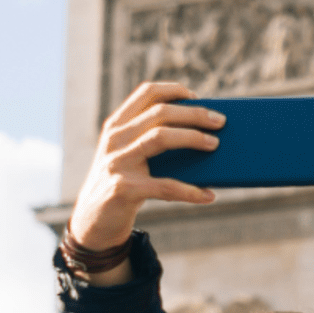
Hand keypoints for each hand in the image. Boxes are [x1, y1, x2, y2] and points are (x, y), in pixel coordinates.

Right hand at [68, 82, 223, 282]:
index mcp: (116, 125)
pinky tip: (208, 195)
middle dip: (194, 114)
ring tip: (215, 144)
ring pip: (160, 138)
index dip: (174, 90)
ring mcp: (118, 163)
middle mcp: (115, 139)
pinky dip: (191, 191)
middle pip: (160, 113)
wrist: (94, 222)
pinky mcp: (124, 189)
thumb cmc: (122, 184)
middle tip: (220, 121)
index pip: (146, 93)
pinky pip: (165, 186)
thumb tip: (201, 133)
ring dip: (193, 138)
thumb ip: (149, 140)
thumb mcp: (127, 156)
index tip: (196, 97)